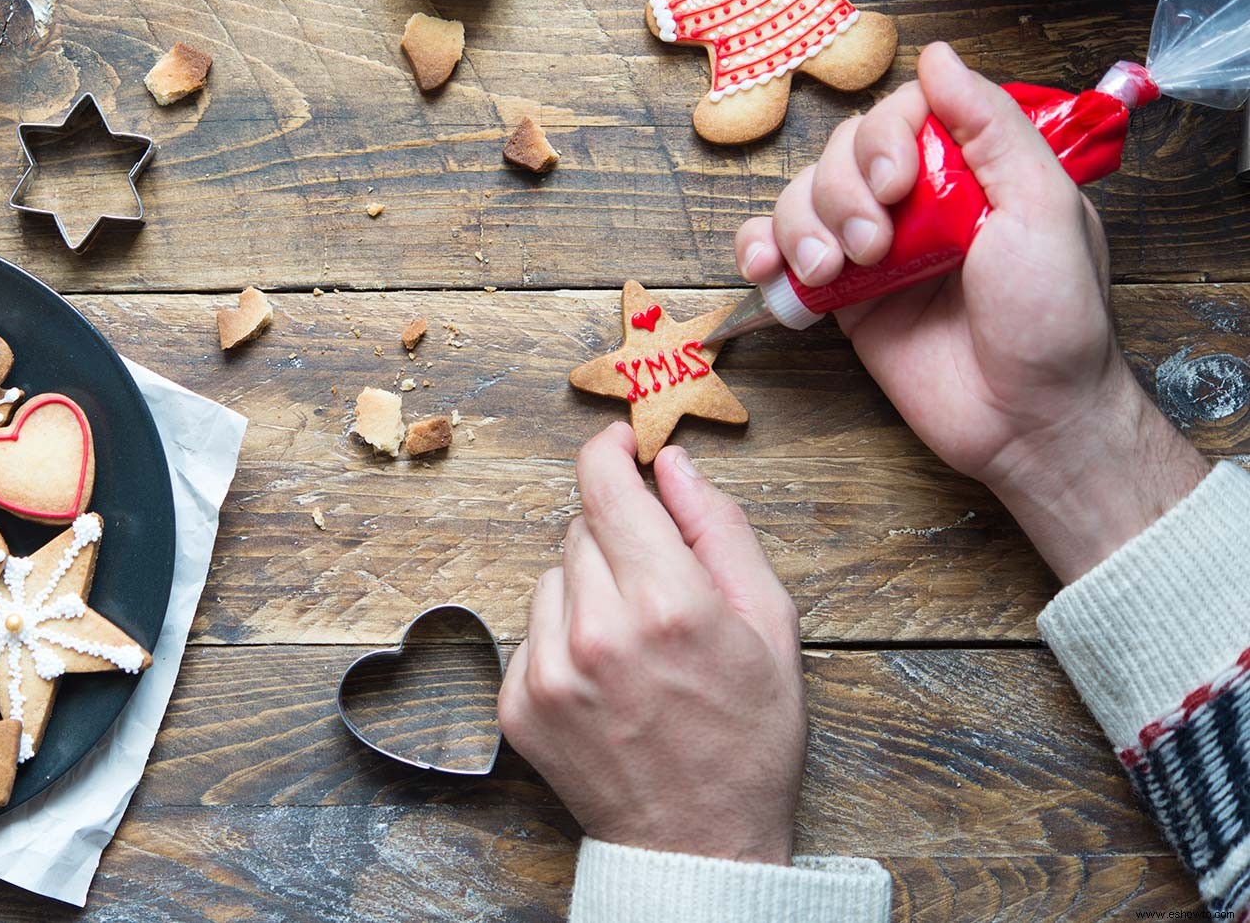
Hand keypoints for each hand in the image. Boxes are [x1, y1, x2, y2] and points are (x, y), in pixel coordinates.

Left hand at [498, 425, 804, 862]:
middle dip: (618, 538)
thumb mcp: (769, 625)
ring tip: (635, 645)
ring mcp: (548, 671)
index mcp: (666, 603)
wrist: (697, 844)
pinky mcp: (518, 703)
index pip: (606, 487)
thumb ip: (720, 529)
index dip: (609, 452)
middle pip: (581, 529)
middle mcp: (596, 631)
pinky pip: (531, 631)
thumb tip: (674, 463)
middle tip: (659, 585)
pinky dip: (562, 639)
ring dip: (587, 590)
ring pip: (552, 577)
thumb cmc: (747, 738)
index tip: (618, 443)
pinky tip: (605, 680)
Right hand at [736, 42, 1207, 580]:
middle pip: (841, 154)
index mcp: (970, 170)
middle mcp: (917, 201)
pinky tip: (767, 270)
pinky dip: (760, 252)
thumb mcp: (1045, 205)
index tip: (898, 182)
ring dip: (803, 228)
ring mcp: (874, 250)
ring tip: (836, 272)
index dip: (882, 137)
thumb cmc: (1054, 320)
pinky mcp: (841, 300)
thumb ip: (991, 126)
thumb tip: (939, 55)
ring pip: (801, 199)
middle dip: (842, 192)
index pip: (902, 113)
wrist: (1027, 418)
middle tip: (874, 244)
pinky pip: (778, 255)